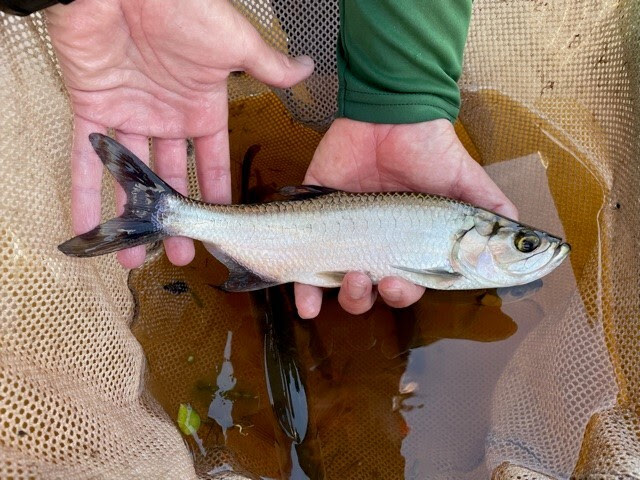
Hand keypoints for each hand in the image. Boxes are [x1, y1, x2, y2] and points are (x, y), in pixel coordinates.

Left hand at [47, 0, 312, 267]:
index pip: (210, 159)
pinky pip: (87, 161)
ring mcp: (128, 115)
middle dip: (177, 218)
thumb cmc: (185, 6)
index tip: (218, 225)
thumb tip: (306, 69)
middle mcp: (165, 116)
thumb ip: (268, 67)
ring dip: (133, 218)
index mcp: (200, 106)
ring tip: (137, 258)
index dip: (213, 192)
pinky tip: (88, 228)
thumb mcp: (236, 43)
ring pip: (131, 178)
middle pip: (171, 178)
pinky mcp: (92, 110)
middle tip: (180, 254)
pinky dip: (86, 194)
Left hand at [295, 118, 517, 317]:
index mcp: (406, 246)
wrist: (392, 113)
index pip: (404, 286)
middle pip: (370, 292)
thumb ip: (491, 211)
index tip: (399, 284)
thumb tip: (525, 239)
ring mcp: (342, 234)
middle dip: (369, 298)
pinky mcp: (314, 216)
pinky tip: (305, 303)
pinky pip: (301, 257)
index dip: (402, 294)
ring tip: (349, 279)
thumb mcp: (466, 182)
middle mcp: (374, 246)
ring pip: (336, 285)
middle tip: (376, 279)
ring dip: (343, 296)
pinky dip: (300, 287)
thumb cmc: (430, 149)